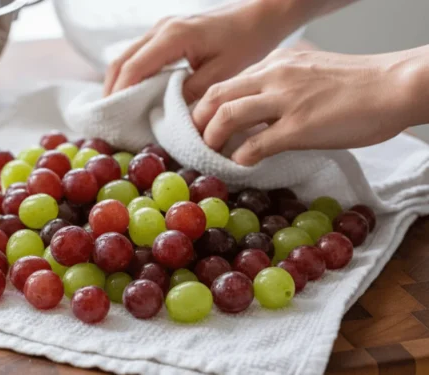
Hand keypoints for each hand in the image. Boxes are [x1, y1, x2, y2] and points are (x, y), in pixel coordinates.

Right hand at [103, 0, 303, 101]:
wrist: (257, 17)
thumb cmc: (245, 42)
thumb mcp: (222, 73)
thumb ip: (192, 91)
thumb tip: (168, 112)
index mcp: (173, 37)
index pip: (134, 67)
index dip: (120, 94)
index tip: (113, 118)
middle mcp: (161, 28)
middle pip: (121, 61)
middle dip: (112, 91)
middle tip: (108, 119)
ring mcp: (161, 28)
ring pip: (126, 57)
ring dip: (118, 83)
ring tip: (117, 110)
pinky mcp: (166, 33)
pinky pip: (139, 55)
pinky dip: (131, 75)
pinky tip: (134, 94)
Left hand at [192, 48, 422, 165]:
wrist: (394, 85)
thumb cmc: (357, 84)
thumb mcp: (308, 73)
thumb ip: (280, 88)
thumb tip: (260, 112)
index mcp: (276, 64)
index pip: (226, 83)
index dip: (206, 107)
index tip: (202, 125)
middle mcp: (274, 76)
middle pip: (216, 95)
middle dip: (198, 122)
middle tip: (197, 142)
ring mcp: (285, 100)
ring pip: (227, 115)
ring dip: (212, 138)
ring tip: (212, 154)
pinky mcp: (299, 126)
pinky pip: (256, 143)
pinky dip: (241, 157)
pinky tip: (241, 165)